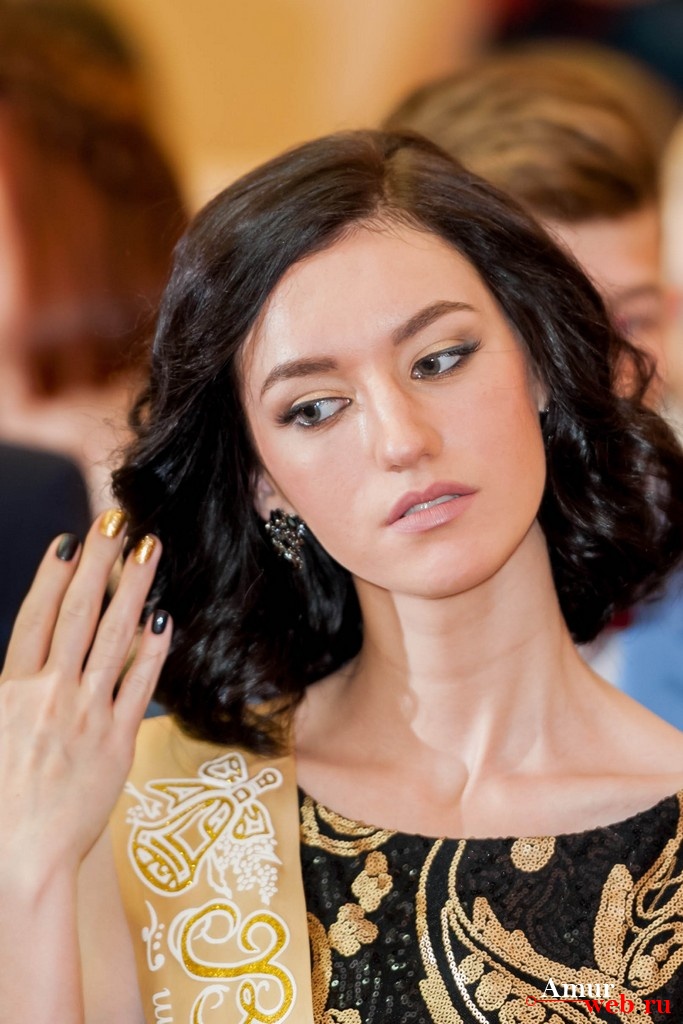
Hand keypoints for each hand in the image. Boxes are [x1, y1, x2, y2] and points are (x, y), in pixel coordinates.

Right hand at [0, 510, 171, 879]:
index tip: (71, 540)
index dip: (54, 575)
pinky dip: (152, 651)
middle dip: (98, 562)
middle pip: (76, 614)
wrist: (18, 861)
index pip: (35, 617)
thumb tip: (24, 655)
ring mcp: (86, 715)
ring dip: (132, 590)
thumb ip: (8, 689)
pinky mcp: (118, 741)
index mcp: (10, 691)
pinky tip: (165, 620)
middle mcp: (48, 694)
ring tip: (149, 552)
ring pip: (112, 638)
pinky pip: (139, 686)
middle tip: (118, 521)